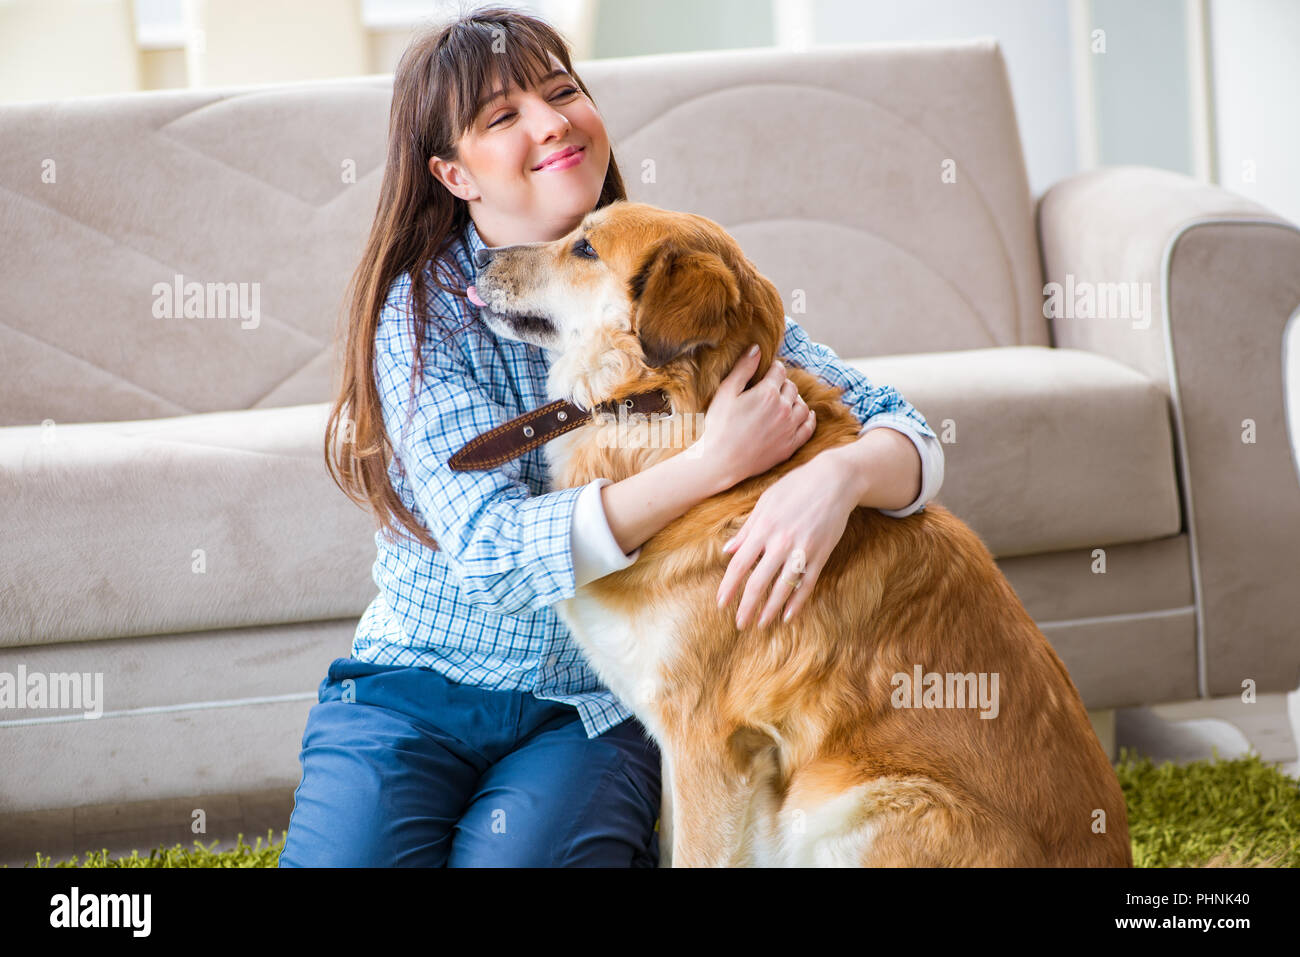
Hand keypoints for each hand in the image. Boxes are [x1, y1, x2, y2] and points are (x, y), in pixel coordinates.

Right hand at [691, 345, 815, 487]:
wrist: (720, 461)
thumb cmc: (719, 426)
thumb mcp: (726, 392)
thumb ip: (743, 369)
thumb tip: (756, 348)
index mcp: (767, 393)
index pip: (779, 371)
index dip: (773, 369)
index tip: (769, 371)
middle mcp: (783, 409)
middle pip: (791, 387)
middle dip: (782, 384)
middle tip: (772, 388)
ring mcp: (789, 428)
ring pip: (802, 405)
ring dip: (796, 400)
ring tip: (785, 401)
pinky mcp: (790, 445)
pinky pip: (808, 427)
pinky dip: (808, 418)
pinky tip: (804, 415)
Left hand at [715, 454, 856, 629]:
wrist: (835, 479)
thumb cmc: (796, 487)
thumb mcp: (766, 502)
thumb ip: (747, 529)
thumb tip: (727, 550)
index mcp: (764, 527)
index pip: (740, 564)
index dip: (729, 586)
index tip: (721, 603)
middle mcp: (781, 541)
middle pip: (759, 581)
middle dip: (747, 605)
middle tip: (739, 624)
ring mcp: (802, 549)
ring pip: (782, 587)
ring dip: (770, 609)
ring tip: (761, 624)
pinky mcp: (821, 554)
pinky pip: (807, 584)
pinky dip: (797, 602)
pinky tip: (787, 617)